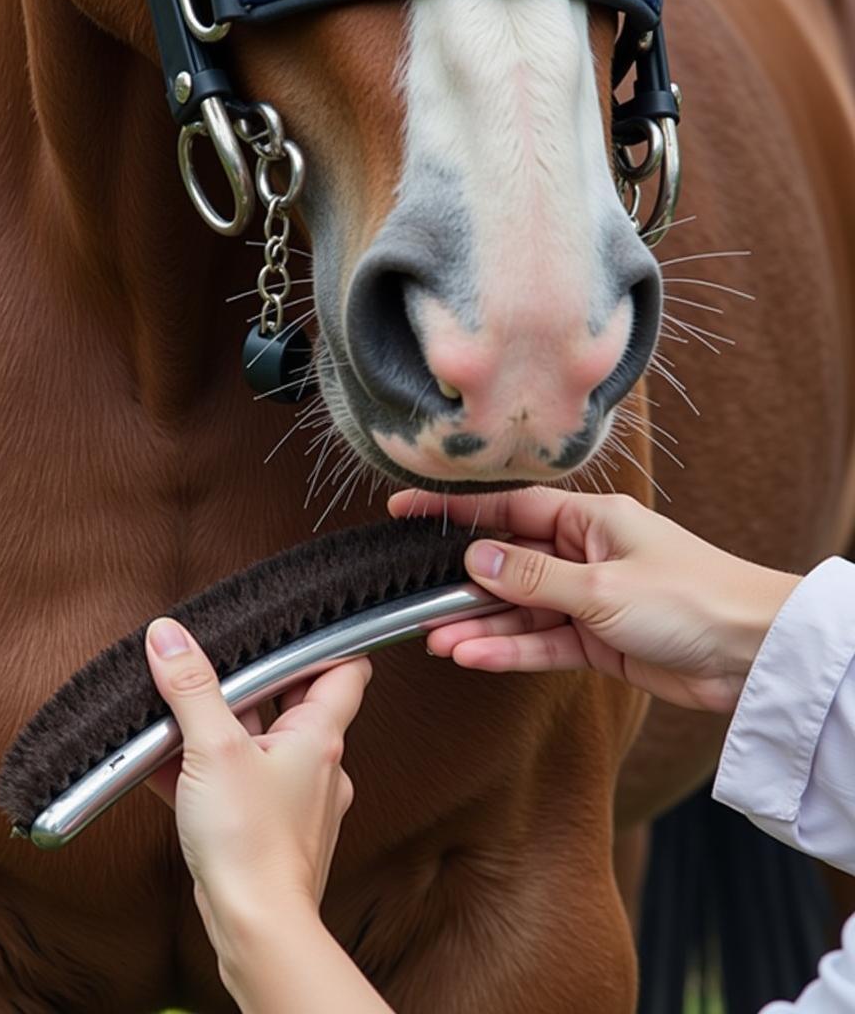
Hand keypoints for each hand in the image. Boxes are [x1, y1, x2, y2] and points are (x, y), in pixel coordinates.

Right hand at [144, 618, 370, 953]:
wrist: (256, 926)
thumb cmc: (252, 844)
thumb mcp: (214, 748)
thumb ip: (191, 688)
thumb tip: (170, 638)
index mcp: (321, 736)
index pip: (346, 670)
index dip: (324, 644)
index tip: (297, 628)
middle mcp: (318, 765)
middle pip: (294, 704)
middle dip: (251, 688)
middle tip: (217, 673)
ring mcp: (298, 799)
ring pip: (261, 745)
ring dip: (223, 732)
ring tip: (182, 723)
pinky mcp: (271, 828)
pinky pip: (242, 784)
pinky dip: (210, 772)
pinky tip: (170, 769)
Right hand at [389, 488, 800, 712]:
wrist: (755, 655)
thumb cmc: (693, 599)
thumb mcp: (603, 585)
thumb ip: (533, 575)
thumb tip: (476, 558)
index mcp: (590, 520)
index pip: (508, 508)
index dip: (457, 512)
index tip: (408, 510)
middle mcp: (585, 555)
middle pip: (509, 566)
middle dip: (465, 586)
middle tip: (416, 600)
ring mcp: (590, 600)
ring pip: (521, 611)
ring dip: (482, 627)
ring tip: (438, 640)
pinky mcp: (598, 642)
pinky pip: (543, 643)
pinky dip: (511, 651)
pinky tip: (474, 656)